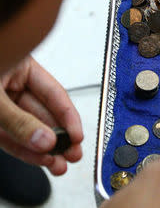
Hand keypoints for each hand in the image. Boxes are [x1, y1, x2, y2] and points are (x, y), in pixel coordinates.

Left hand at [0, 56, 82, 174]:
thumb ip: (19, 121)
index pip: (55, 94)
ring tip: (59, 164)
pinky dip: (25, 150)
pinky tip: (40, 159)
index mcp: (22, 68)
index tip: (77, 136)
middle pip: (44, 115)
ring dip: (44, 149)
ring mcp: (3, 104)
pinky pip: (12, 137)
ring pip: (30, 129)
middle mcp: (14, 86)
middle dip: (59, 138)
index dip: (68, 117)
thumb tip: (45, 140)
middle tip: (74, 154)